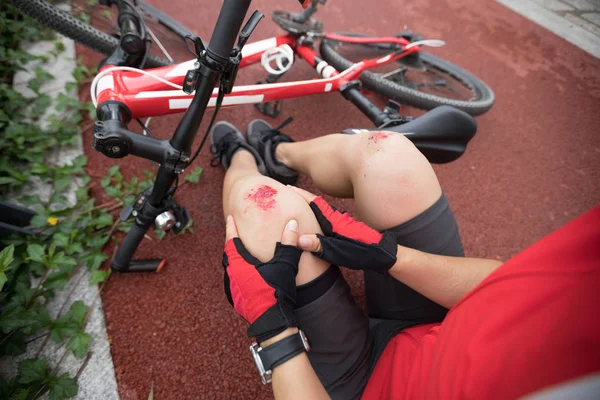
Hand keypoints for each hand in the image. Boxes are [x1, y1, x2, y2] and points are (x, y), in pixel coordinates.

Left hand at [222, 216, 301, 342]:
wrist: (273, 323)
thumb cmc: (277, 292)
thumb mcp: (285, 265)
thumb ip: (288, 243)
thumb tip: (292, 223)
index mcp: (239, 265)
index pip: (231, 241)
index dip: (231, 228)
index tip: (229, 218)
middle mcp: (232, 276)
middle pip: (229, 255)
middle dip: (232, 244)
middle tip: (236, 234)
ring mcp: (232, 289)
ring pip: (230, 269)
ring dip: (235, 259)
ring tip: (242, 253)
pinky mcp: (236, 300)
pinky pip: (234, 280)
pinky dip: (239, 273)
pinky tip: (247, 274)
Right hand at [290, 187, 396, 272]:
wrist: (384, 254)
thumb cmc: (363, 254)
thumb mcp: (339, 252)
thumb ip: (319, 245)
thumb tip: (298, 239)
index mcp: (333, 221)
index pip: (314, 203)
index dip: (300, 195)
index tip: (287, 188)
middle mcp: (337, 219)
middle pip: (316, 204)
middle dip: (301, 197)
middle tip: (286, 192)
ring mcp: (342, 223)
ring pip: (322, 210)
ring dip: (309, 204)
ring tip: (296, 202)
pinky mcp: (345, 229)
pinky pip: (326, 217)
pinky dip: (316, 213)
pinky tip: (314, 218)